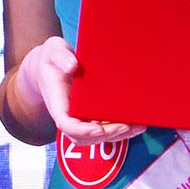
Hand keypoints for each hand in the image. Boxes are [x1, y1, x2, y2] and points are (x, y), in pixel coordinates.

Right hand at [14, 36, 144, 145]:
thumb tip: (73, 66)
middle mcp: (68, 115)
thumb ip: (61, 56)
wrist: (52, 64)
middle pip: (83, 137)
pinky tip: (136, 123)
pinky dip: (119, 130)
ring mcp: (79, 117)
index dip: (82, 131)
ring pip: (95, 137)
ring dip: (116, 136)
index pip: (66, 124)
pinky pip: (103, 130)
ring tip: (137, 127)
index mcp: (57, 102)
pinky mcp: (89, 115)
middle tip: (126, 126)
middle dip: (105, 136)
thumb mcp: (54, 50)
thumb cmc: (53, 58)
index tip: (99, 129)